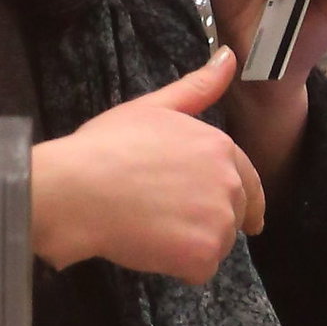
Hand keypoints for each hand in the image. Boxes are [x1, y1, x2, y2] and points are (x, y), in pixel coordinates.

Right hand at [32, 46, 264, 283]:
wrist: (78, 190)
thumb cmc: (107, 147)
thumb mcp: (153, 107)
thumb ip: (198, 87)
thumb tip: (229, 56)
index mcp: (219, 146)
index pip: (248, 180)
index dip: (244, 199)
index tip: (248, 218)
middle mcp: (228, 182)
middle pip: (235, 214)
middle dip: (209, 220)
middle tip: (170, 219)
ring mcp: (218, 221)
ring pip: (218, 243)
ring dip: (193, 244)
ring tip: (152, 229)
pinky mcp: (202, 255)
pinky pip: (200, 269)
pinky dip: (179, 267)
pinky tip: (150, 248)